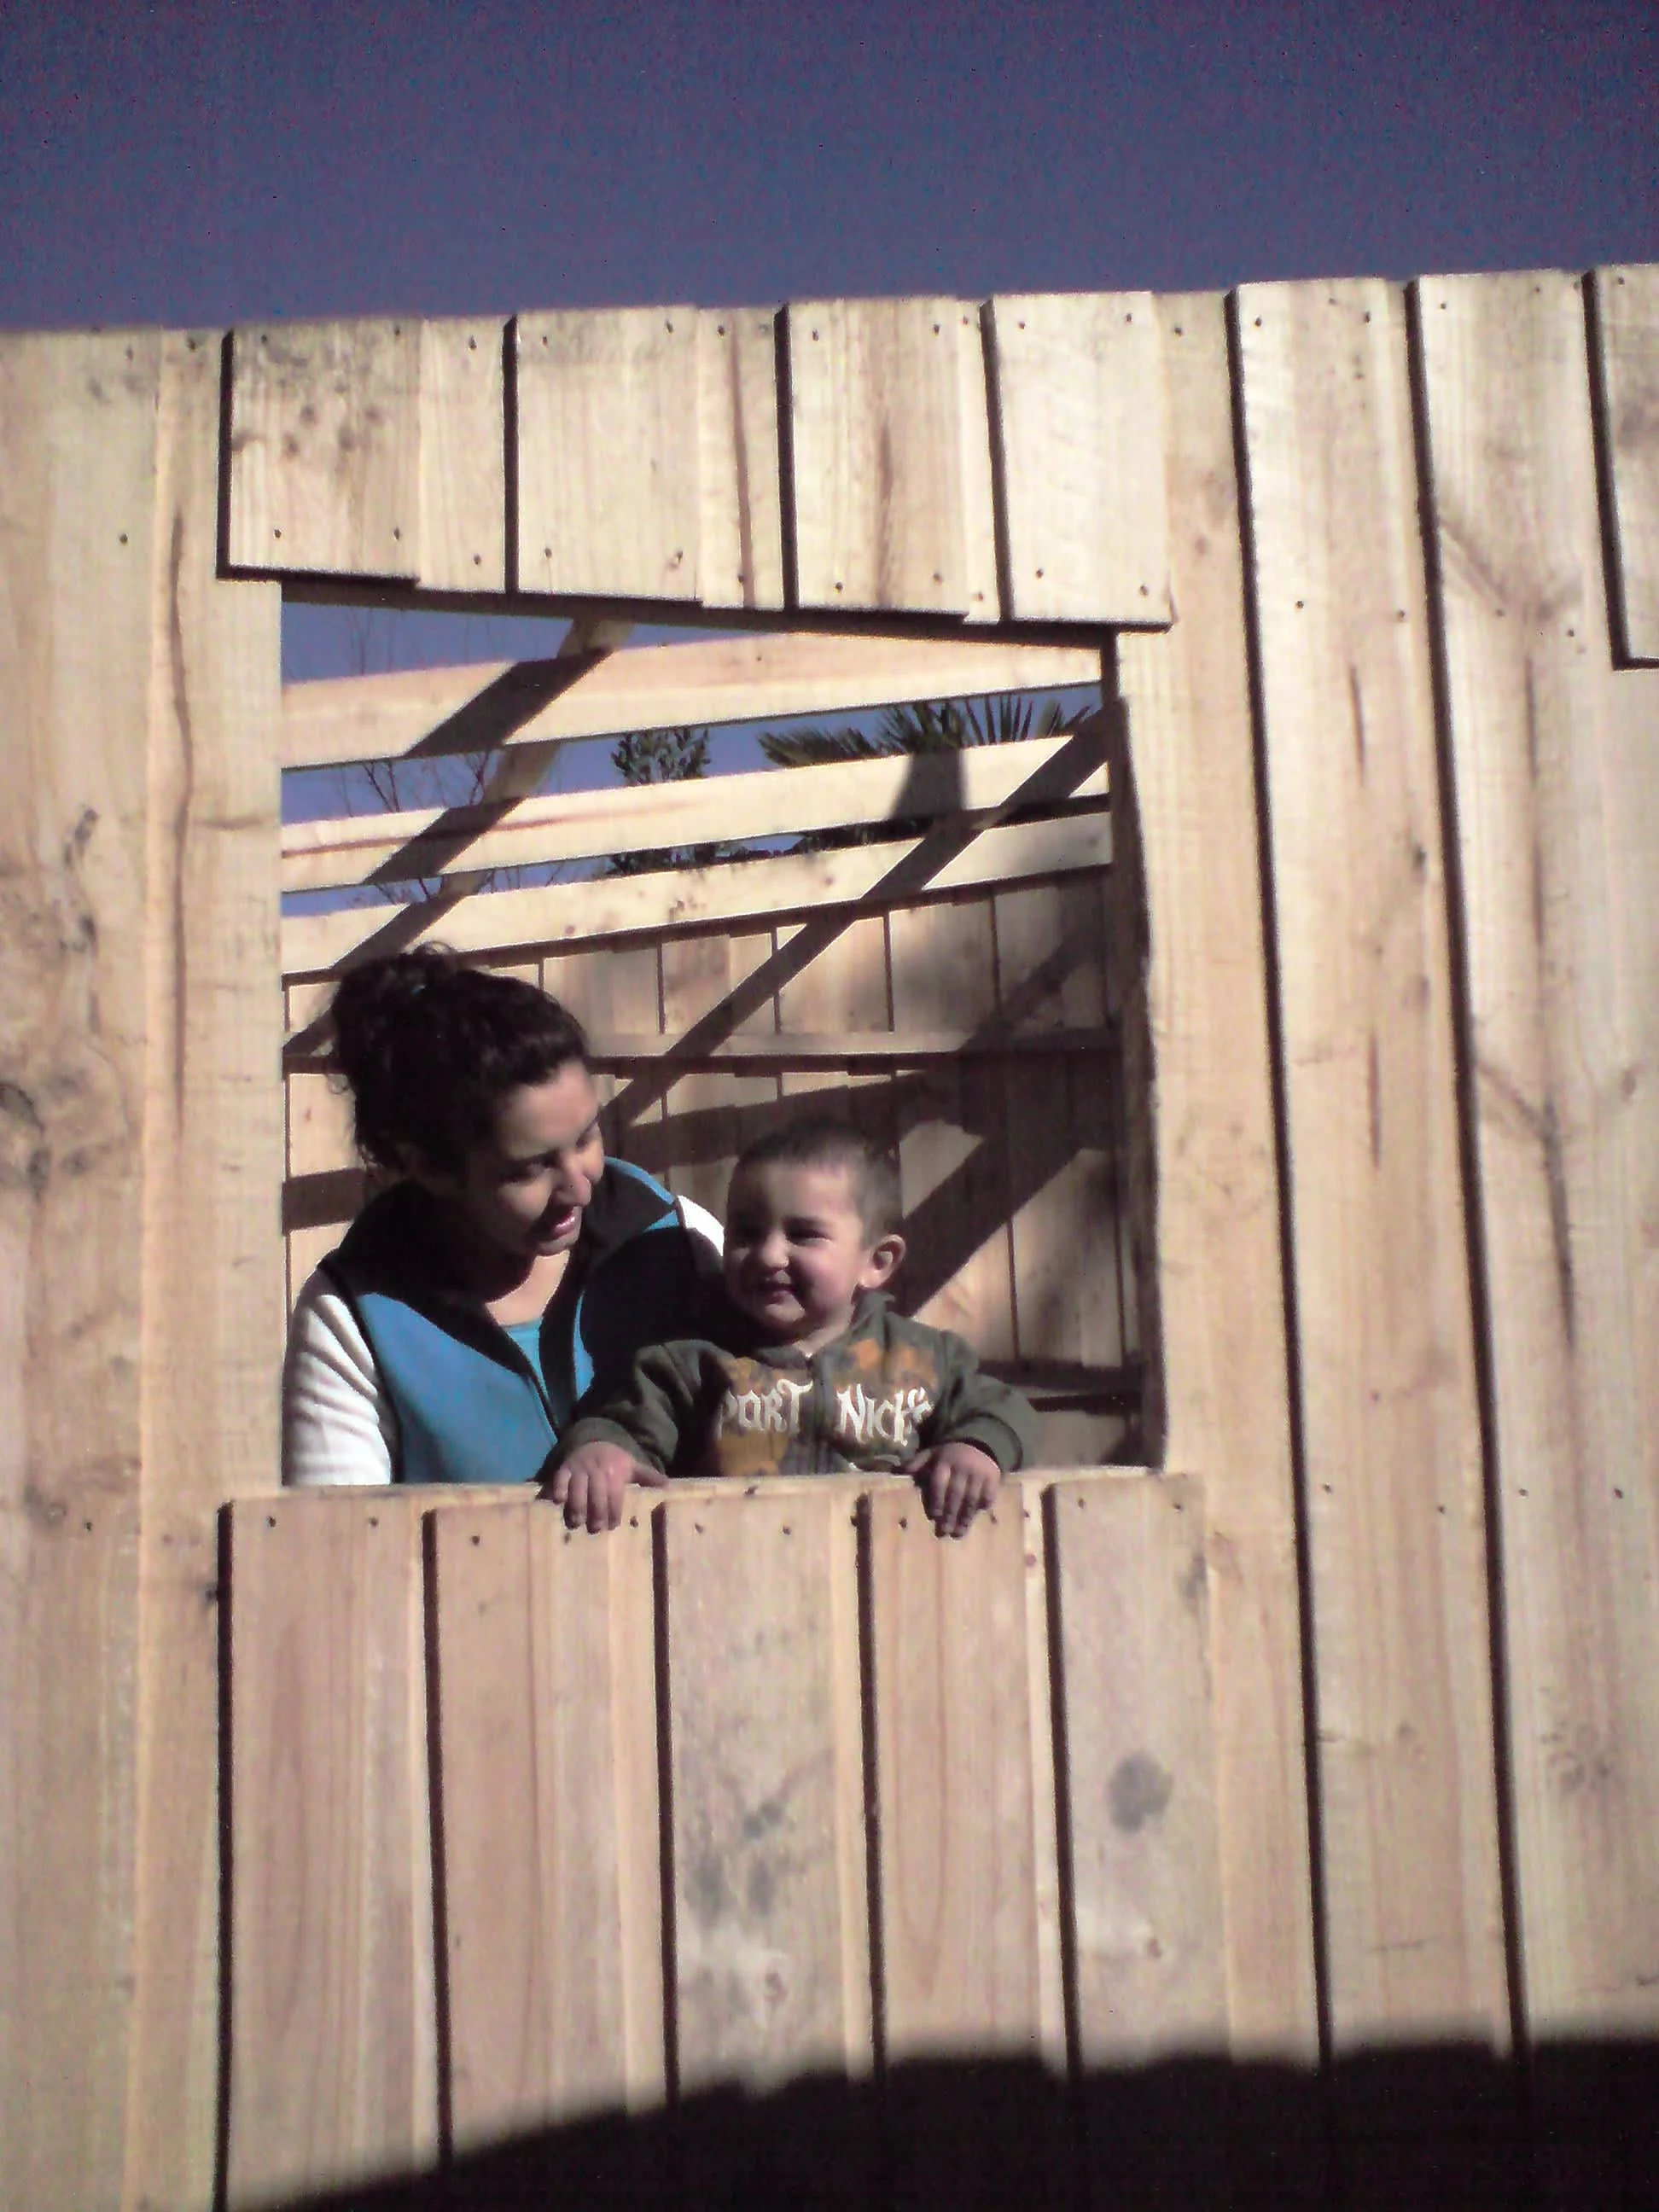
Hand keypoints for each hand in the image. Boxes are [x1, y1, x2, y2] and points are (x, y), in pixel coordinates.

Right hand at [542, 1440, 663, 1532]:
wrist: (593, 1441)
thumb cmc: (615, 1461)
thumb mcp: (632, 1466)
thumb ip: (648, 1477)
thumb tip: (667, 1486)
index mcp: (614, 1471)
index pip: (614, 1493)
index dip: (613, 1510)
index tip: (613, 1524)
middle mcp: (596, 1469)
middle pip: (596, 1493)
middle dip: (596, 1512)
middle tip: (595, 1529)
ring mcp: (579, 1468)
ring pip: (577, 1487)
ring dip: (576, 1505)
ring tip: (576, 1522)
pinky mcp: (564, 1468)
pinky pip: (559, 1478)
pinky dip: (558, 1489)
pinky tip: (558, 1502)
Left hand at [904, 1440, 1002, 1539]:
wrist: (977, 1444)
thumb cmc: (949, 1455)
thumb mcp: (932, 1455)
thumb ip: (917, 1463)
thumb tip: (897, 1471)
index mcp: (944, 1462)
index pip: (939, 1483)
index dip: (936, 1500)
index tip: (934, 1516)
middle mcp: (962, 1467)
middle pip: (955, 1494)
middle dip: (950, 1514)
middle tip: (945, 1531)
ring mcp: (978, 1473)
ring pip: (971, 1498)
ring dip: (965, 1517)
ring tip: (958, 1533)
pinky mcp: (993, 1478)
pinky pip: (988, 1495)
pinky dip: (982, 1507)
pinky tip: (975, 1518)